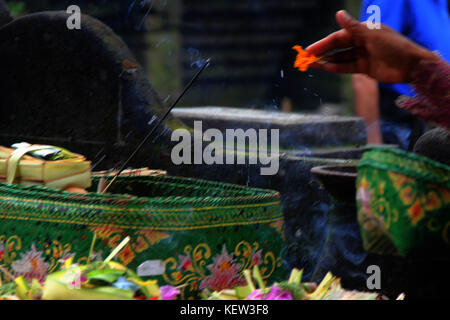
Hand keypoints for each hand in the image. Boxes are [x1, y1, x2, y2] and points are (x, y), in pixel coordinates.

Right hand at [307, 11, 440, 82]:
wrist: (412, 66)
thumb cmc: (394, 46)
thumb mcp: (372, 35)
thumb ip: (353, 27)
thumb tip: (338, 14)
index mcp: (363, 31)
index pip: (339, 37)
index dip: (323, 43)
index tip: (310, 50)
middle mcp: (362, 42)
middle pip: (338, 48)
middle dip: (322, 53)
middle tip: (307, 59)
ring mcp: (363, 55)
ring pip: (341, 58)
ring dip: (327, 62)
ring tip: (313, 65)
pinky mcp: (366, 68)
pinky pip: (348, 67)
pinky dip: (338, 68)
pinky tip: (327, 68)